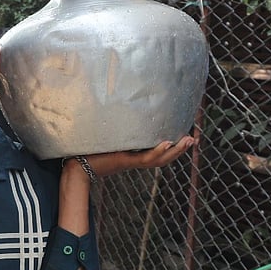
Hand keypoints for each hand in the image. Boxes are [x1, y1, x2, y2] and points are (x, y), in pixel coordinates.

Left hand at [71, 135, 196, 179]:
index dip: (172, 146)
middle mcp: (135, 159)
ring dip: (175, 151)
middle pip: (163, 157)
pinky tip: (167, 143)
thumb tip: (117, 104)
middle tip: (194, 140)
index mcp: (133, 154)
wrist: (76, 165)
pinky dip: (157, 151)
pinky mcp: (124, 161)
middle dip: (180, 150)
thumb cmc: (87, 149)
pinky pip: (144, 158)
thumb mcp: (106, 136)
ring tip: (188, 141)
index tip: (185, 137)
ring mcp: (130, 161)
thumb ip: (115, 126)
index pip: (157, 151)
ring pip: (158, 159)